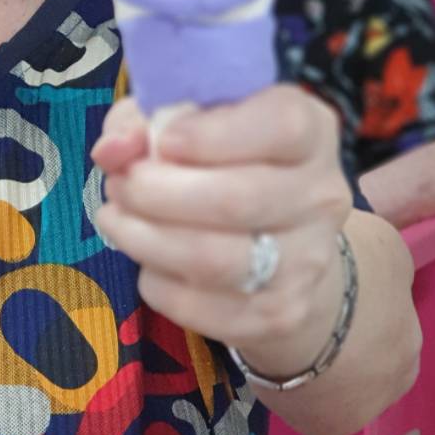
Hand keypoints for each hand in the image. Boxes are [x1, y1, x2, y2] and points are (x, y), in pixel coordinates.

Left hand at [92, 86, 352, 373]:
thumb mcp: (191, 122)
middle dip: (155, 192)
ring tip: (116, 218)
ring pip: (213, 260)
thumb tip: (112, 149)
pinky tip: (148, 260)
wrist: (287, 244)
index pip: (281, 127)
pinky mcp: (281, 313)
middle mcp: (321, 195)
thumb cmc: (228, 163)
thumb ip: (145, 121)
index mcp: (310, 130)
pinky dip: (157, 282)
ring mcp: (307, 260)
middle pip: (236, 200)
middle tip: (120, 184)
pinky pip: (200, 306)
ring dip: (144, 239)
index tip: (160, 140)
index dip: (212, 135)